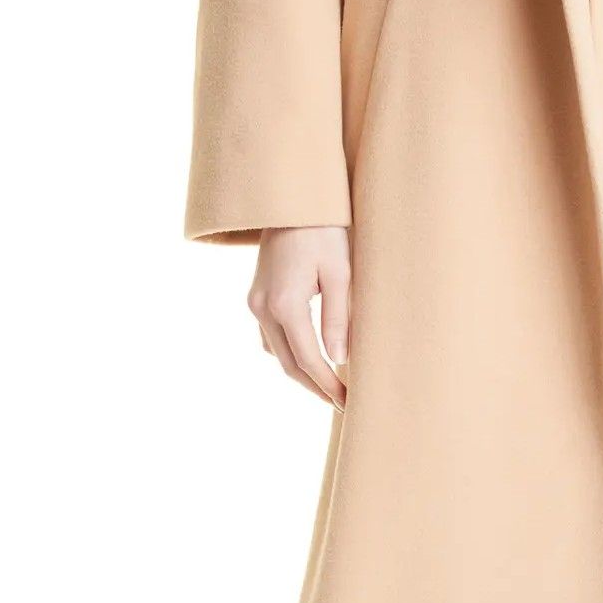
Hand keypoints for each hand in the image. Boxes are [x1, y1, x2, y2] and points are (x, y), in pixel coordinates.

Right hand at [247, 226, 351, 408]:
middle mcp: (262, 307)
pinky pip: (270, 335)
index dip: (328, 385)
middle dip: (314, 386)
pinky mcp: (256, 295)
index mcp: (284, 304)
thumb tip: (337, 361)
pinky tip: (309, 354)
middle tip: (341, 403)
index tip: (348, 402)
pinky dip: (289, 351)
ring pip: (275, 352)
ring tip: (328, 384)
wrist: (291, 199)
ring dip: (300, 371)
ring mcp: (254, 301)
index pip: (308, 359)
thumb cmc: (324, 230)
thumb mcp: (340, 274)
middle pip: (288, 363)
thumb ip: (338, 319)